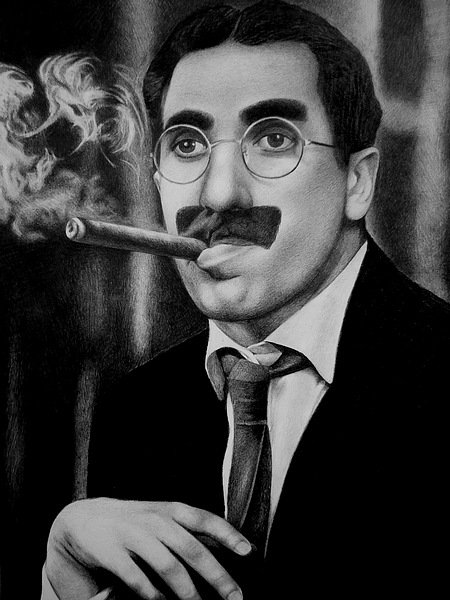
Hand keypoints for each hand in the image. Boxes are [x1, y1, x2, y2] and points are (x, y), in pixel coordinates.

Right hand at [45, 498, 251, 599]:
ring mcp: (133, 534)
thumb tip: (226, 550)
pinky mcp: (113, 552)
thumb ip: (189, 529)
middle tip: (235, 598)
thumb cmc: (134, 521)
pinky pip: (137, 579)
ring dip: (188, 591)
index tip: (248, 551)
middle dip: (216, 575)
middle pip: (192, 548)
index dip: (227, 533)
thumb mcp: (162, 515)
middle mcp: (155, 519)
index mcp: (171, 509)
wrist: (85, 518)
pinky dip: (153, 595)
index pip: (205, 519)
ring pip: (168, 565)